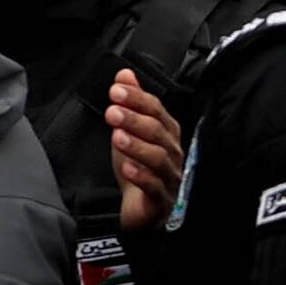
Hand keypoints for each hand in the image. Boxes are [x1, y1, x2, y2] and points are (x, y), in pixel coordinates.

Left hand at [106, 66, 185, 230]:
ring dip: (137, 145)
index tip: (116, 90)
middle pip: (159, 132)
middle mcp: (173, 154)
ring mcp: (171, 178)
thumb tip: (125, 74)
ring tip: (117, 137)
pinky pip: (156, 188)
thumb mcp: (129, 131)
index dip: (138, 99)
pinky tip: (127, 167)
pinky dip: (142, 176)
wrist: (139, 210)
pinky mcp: (164, 202)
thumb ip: (130, 103)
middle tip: (112, 111)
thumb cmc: (138, 168)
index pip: (157, 111)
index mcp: (166, 135)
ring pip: (160, 159)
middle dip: (135, 119)